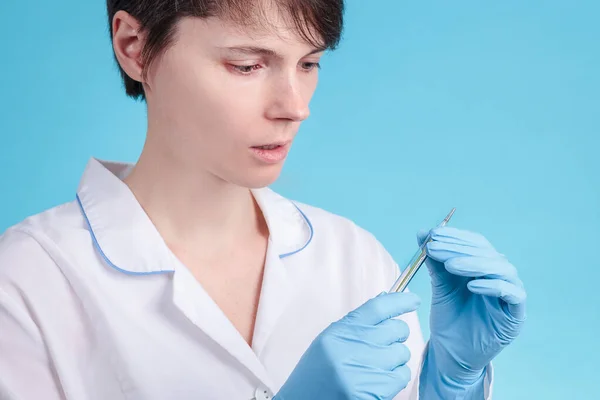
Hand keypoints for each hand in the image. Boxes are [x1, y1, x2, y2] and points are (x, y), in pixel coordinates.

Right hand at [275, 292, 420, 399]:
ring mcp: (363, 370)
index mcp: (339, 332)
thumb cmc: (314, 377)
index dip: (399, 301)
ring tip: (376, 368)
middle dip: (397, 336)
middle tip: (386, 345)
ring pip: (402, 353)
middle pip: (395, 329)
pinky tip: (379, 383)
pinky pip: (401, 376)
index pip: (377, 308)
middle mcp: (351, 347)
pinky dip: (395, 379)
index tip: (412, 300)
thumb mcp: (328, 344)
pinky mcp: (372, 391)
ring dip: (395, 360)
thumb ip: (355, 325)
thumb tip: (385, 302)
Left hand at [419, 226, 525, 389]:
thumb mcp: (439, 286)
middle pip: (487, 252)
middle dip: (459, 247)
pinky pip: (512, 293)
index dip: (456, 236)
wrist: (451, 353)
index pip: (476, 243)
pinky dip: (493, 285)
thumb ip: (434, 261)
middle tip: (434, 247)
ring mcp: (511, 294)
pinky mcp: (516, 315)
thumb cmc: (448, 318)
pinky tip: (471, 285)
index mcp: (484, 266)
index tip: (432, 234)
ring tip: (449, 265)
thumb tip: (422, 232)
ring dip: (474, 263)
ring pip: (502, 268)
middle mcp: (500, 276)